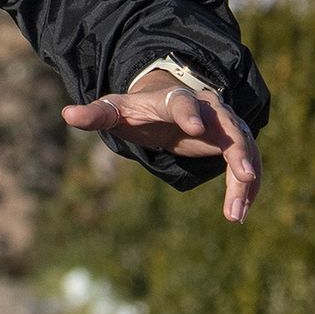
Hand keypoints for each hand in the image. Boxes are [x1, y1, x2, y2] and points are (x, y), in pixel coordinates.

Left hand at [63, 68, 261, 223]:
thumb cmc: (140, 110)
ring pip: (243, 147)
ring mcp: (225, 124)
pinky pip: (248, 164)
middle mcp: (207, 108)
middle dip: (238, 149)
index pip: (183, 103)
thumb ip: (96, 114)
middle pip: (228, 125)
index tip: (195, 128)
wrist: (168, 106)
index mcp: (174, 100)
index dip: (189, 113)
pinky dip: (248, 188)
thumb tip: (67, 114)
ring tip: (236, 213)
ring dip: (245, 179)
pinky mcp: (234, 142)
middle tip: (245, 176)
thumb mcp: (117, 111)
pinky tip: (239, 212)